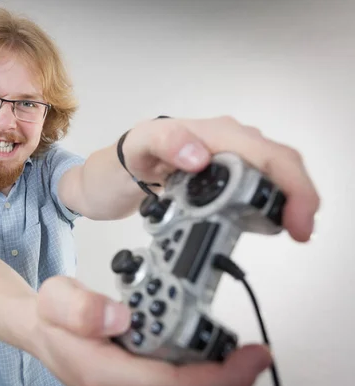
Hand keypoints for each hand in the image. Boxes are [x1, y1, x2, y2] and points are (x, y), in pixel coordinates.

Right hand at [35, 276, 272, 385]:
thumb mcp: (56, 299)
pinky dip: (200, 373)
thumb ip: (81, 308)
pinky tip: (208, 352)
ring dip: (215, 377)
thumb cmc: (51, 318)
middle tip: (254, 353)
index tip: (253, 357)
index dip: (220, 377)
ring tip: (237, 352)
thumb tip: (119, 318)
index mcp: (106, 377)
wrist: (42, 330)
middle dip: (226, 379)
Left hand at [121, 116, 319, 241]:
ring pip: (271, 174)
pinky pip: (255, 186)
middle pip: (278, 162)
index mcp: (210, 133)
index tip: (296, 218)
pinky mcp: (220, 178)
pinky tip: (269, 221)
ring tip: (291, 229)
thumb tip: (202, 157)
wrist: (107, 178)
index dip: (289, 183)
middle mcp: (224, 143)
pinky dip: (269, 203)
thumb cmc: (119, 162)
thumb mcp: (136, 148)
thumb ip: (165, 143)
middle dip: (298, 195)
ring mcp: (224, 160)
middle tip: (299, 232)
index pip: (264, 152)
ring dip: (287, 199)